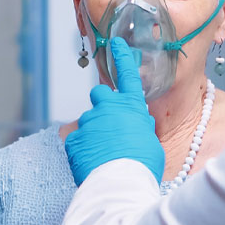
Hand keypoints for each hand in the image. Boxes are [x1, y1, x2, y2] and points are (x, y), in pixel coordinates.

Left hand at [65, 37, 164, 184]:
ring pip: (88, 121)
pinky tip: (93, 163)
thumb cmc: (144, 165)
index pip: (128, 74)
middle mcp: (108, 107)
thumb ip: (140, 128)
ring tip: (104, 155)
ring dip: (94, 133)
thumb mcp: (151, 142)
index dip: (122, 57)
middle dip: (102, 104)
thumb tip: (136, 125)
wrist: (121, 183)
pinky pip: (77, 140)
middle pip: (100, 94)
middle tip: (109, 124)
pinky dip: (83, 149)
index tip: (115, 42)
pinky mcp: (73, 138)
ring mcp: (88, 122)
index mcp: (132, 106)